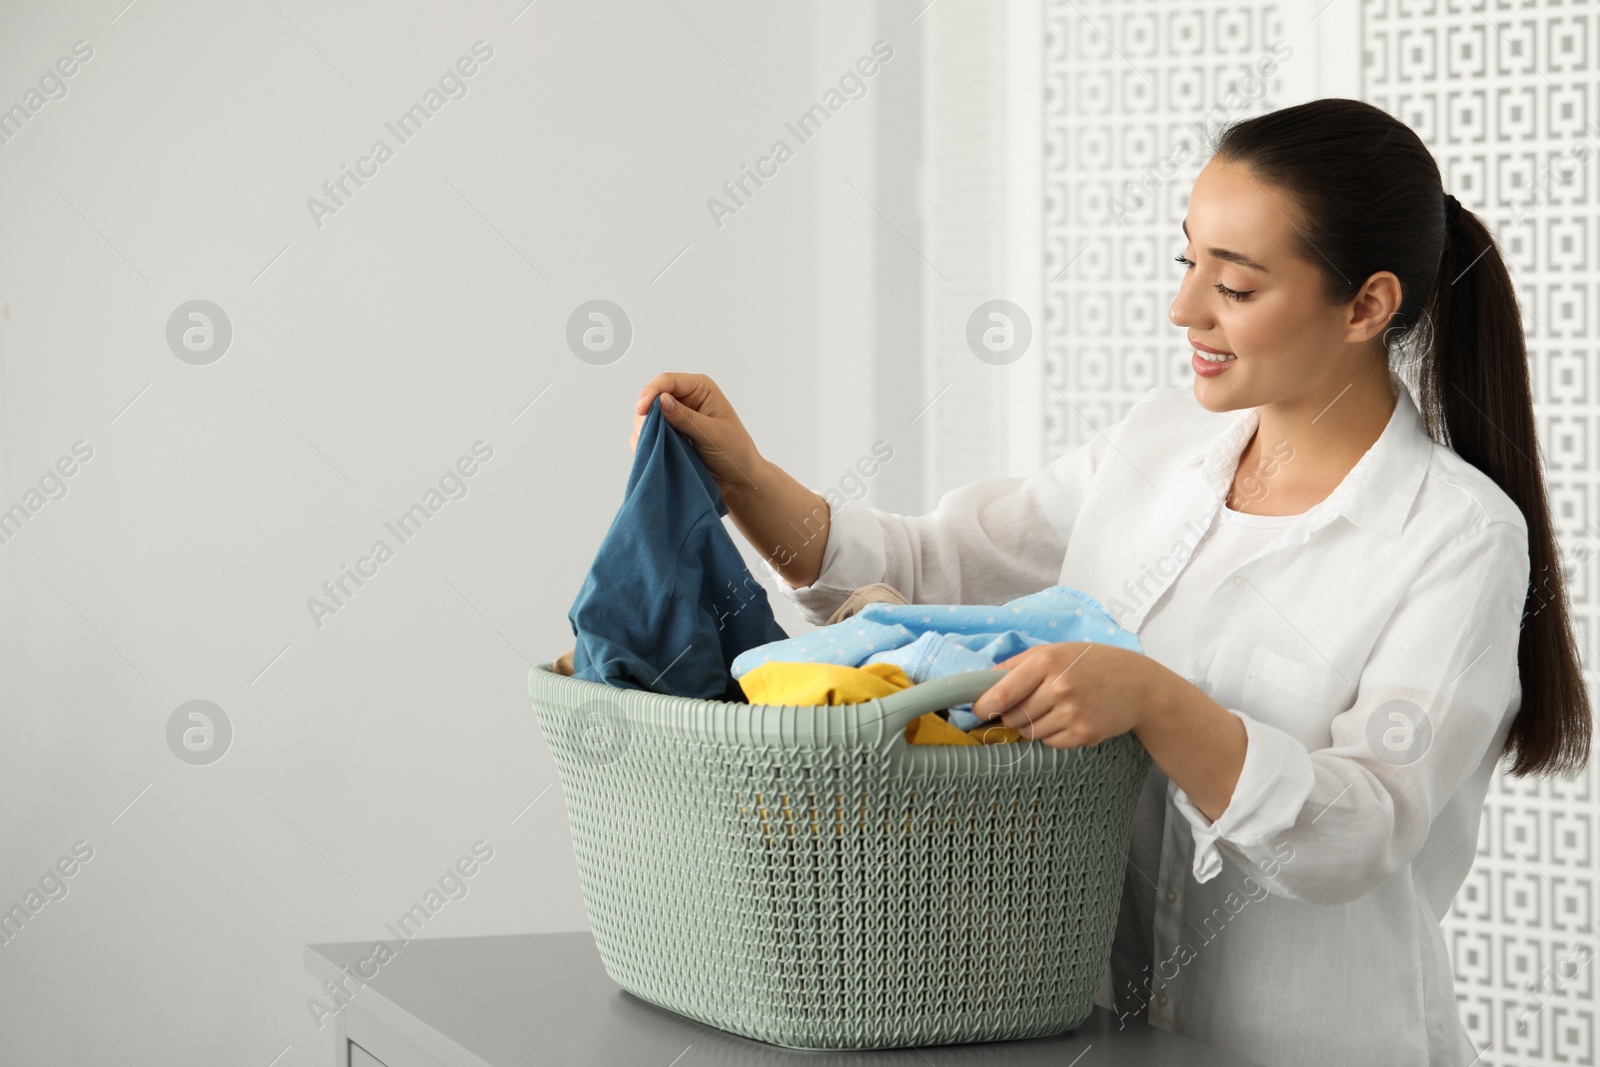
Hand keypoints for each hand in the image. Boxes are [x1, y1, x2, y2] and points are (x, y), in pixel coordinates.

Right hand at [633, 372, 764, 493]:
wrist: (737, 480)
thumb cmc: (735, 452)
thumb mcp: (713, 433)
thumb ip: (687, 418)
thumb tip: (661, 401)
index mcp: (700, 389)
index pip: (667, 381)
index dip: (651, 392)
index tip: (642, 410)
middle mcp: (685, 399)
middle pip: (652, 398)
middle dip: (648, 416)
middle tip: (651, 435)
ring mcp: (674, 419)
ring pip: (645, 418)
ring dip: (648, 433)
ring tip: (662, 449)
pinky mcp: (668, 437)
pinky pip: (646, 437)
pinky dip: (647, 446)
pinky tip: (657, 456)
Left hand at [968, 642, 1171, 749]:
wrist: (1138, 685)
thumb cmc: (1090, 663)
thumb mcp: (1054, 651)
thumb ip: (1017, 665)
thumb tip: (981, 684)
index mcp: (1046, 662)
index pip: (1001, 694)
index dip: (984, 707)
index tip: (978, 711)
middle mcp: (1059, 688)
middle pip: (1012, 717)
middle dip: (1010, 715)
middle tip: (1025, 705)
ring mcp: (1072, 713)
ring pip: (1029, 733)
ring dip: (1031, 726)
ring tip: (1051, 709)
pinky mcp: (1084, 734)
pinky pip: (1049, 743)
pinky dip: (1051, 735)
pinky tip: (1067, 719)